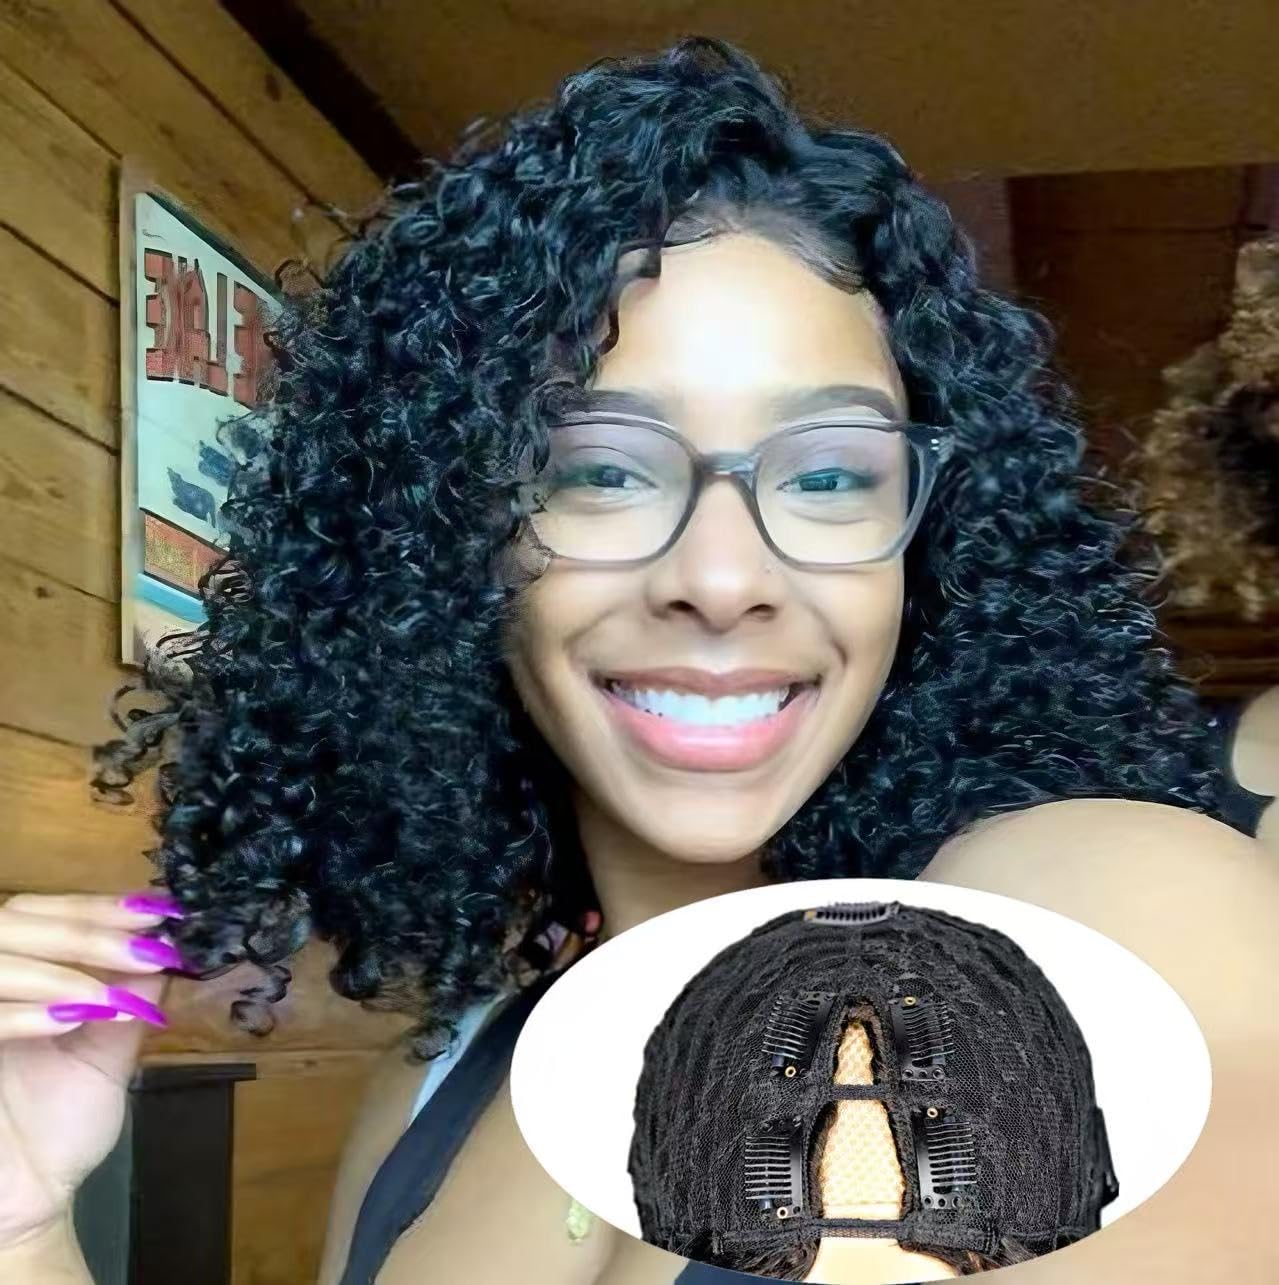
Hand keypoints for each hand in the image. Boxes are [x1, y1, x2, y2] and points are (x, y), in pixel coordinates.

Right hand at [0, 891, 185, 1249]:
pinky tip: (71, 1020)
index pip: (42, 912)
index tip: (156, 911)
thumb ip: (127, 1002)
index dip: (95, 905)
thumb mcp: (106, 1055)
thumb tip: (161, 949)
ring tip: (110, 1001)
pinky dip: (26, 1012)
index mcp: (17, 977)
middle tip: (146, 948)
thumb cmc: (57, 1131)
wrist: (25, 1205)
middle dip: (86, 930)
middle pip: (15, 920)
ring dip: (61, 972)